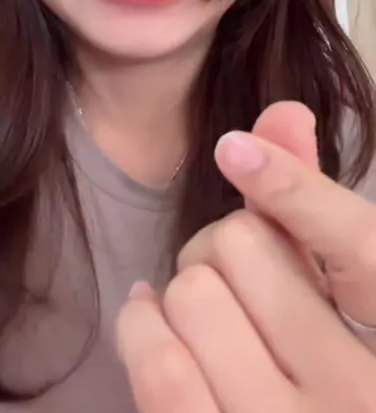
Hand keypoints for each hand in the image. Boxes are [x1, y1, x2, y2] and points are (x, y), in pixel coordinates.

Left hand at [117, 102, 375, 411]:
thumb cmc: (317, 385)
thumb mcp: (331, 302)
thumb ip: (310, 209)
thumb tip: (283, 112)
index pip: (359, 249)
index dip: (294, 189)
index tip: (234, 150)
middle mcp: (353, 398)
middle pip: (245, 250)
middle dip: (218, 244)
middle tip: (223, 273)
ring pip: (195, 297)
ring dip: (178, 286)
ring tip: (189, 303)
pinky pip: (162, 369)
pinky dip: (141, 327)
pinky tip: (147, 318)